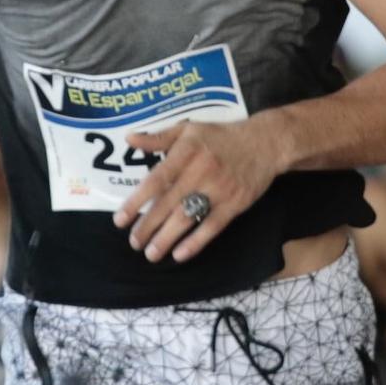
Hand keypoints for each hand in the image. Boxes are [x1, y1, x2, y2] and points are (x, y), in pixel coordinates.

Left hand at [113, 117, 287, 264]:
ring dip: (167, 239)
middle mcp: (201, 171)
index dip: (137, 201)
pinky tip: (179, 254)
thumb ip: (158, 137)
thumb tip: (129, 138)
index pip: (156, 180)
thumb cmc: (221, 137)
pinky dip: (196, 242)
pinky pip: (212, 227)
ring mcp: (219, 189)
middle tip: (133, 242)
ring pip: (188, 218)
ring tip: (150, 254)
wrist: (265, 143)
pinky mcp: (235, 204)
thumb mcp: (188, 129)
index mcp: (186, 152)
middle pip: (168, 204)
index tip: (120, 220)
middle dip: (148, 226)